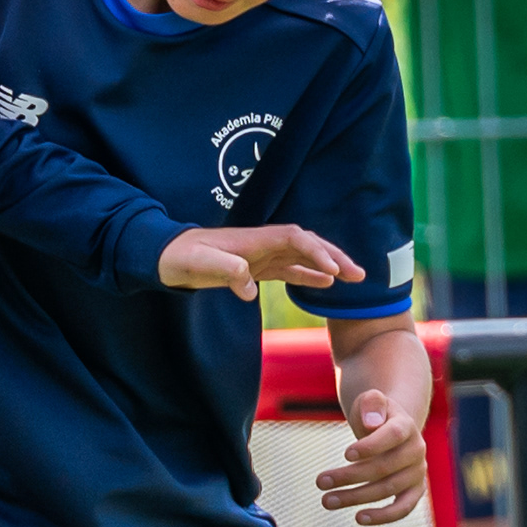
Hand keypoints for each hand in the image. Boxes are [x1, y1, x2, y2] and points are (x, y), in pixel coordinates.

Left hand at [159, 224, 364, 296]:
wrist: (167, 257)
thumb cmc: (181, 258)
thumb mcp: (200, 264)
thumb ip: (226, 270)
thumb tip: (249, 287)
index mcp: (255, 239)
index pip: (296, 239)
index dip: (316, 252)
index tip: (333, 270)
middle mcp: (264, 243)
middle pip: (308, 244)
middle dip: (335, 257)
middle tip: (359, 275)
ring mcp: (262, 255)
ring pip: (304, 257)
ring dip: (329, 265)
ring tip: (354, 279)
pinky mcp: (257, 267)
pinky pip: (290, 269)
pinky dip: (310, 274)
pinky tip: (326, 284)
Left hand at [316, 391, 427, 525]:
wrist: (393, 430)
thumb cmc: (375, 415)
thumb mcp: (371, 401)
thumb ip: (371, 404)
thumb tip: (372, 422)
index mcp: (407, 426)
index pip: (393, 435)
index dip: (371, 446)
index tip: (345, 455)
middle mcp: (416, 451)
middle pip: (384, 467)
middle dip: (349, 476)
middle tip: (320, 482)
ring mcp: (417, 473)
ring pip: (388, 489)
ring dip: (355, 497)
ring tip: (326, 500)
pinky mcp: (414, 491)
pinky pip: (403, 509)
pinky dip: (383, 516)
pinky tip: (358, 518)